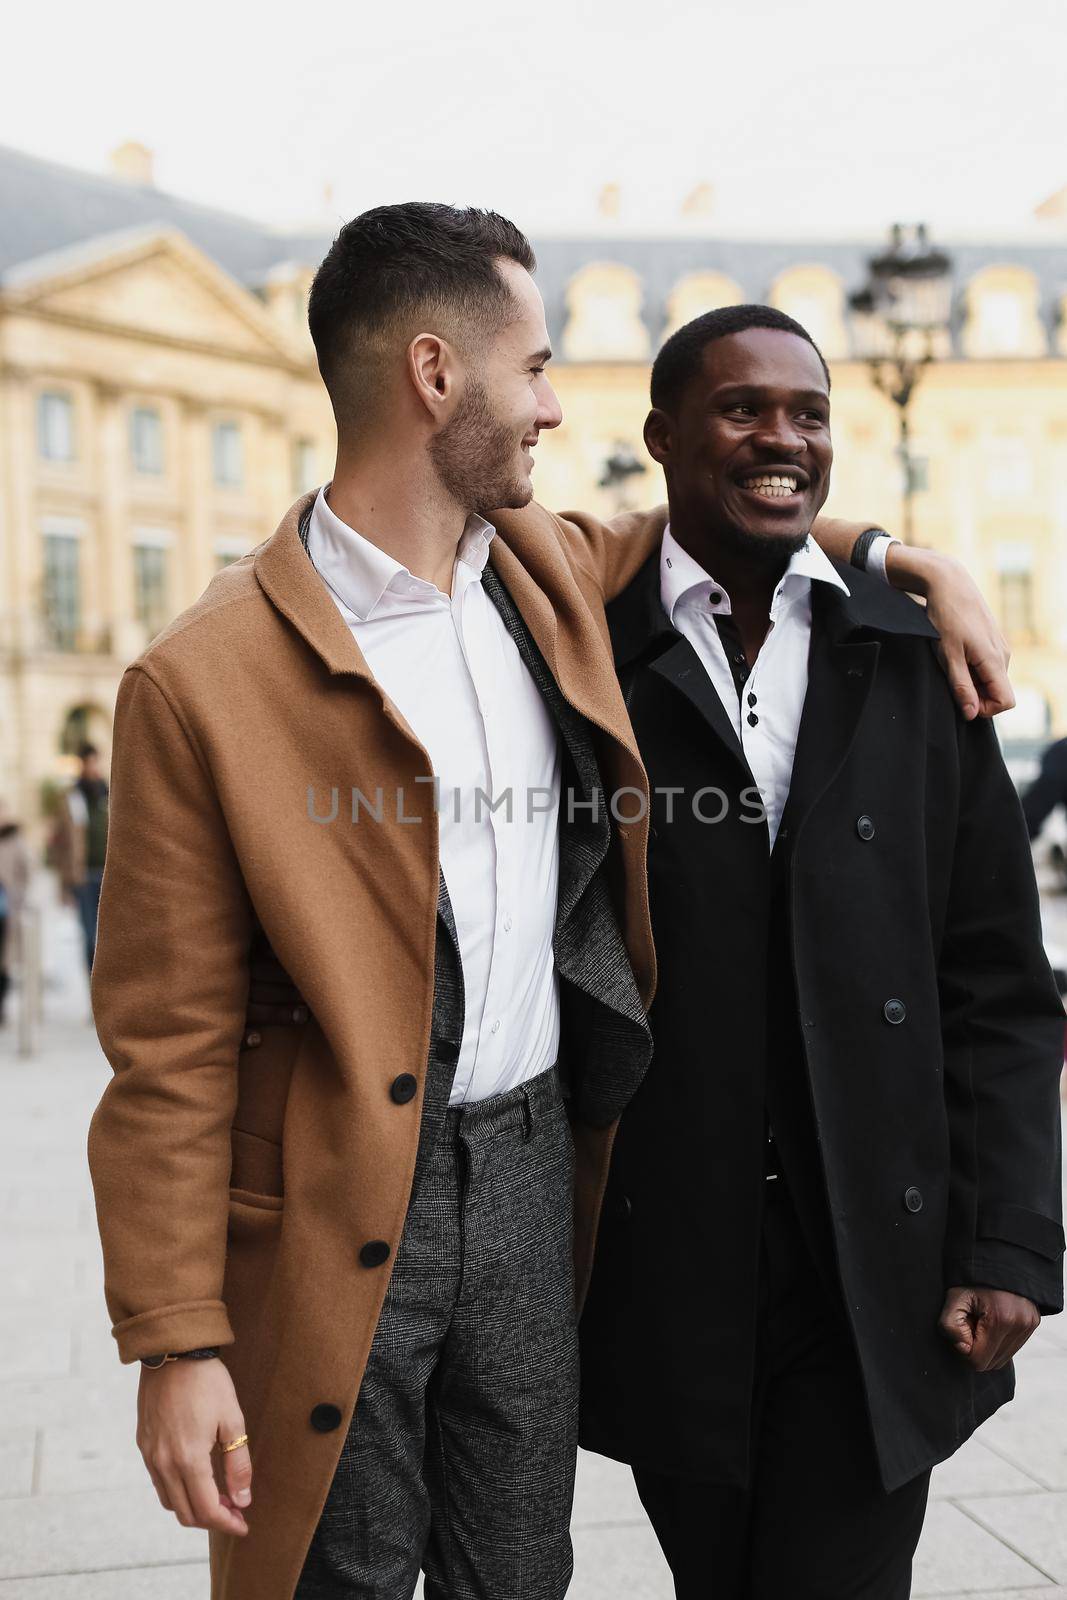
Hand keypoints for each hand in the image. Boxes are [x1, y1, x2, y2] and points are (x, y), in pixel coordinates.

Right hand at [137, 1358, 251, 1534]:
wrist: (172, 1352)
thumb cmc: (207, 1382)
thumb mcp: (232, 1419)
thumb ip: (238, 1464)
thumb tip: (242, 1500)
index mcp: (188, 1459)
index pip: (207, 1510)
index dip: (227, 1523)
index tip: (243, 1525)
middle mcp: (164, 1463)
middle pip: (185, 1513)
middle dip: (211, 1520)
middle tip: (234, 1512)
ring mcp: (150, 1455)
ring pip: (169, 1501)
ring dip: (193, 1507)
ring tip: (218, 1497)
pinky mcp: (143, 1444)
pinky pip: (159, 1482)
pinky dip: (177, 1491)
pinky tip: (196, 1478)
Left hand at [885, 546, 1013, 720]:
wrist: (949, 583)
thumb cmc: (945, 618)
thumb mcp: (948, 656)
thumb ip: (961, 686)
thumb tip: (971, 713)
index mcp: (995, 660)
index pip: (1005, 702)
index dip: (985, 709)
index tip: (962, 698)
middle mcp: (1004, 654)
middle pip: (998, 691)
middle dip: (976, 694)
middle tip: (951, 678)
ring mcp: (1000, 645)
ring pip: (992, 678)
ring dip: (973, 680)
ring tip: (952, 662)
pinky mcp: (993, 639)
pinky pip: (989, 665)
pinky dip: (974, 667)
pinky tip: (957, 653)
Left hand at [938, 1286, 1039, 1370]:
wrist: (997, 1257)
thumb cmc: (971, 1278)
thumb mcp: (954, 1297)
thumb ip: (950, 1325)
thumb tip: (963, 1348)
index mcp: (1000, 1319)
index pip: (978, 1361)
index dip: (964, 1348)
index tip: (962, 1327)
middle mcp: (1020, 1325)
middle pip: (991, 1363)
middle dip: (976, 1348)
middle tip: (971, 1323)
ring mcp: (1029, 1325)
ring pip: (1002, 1358)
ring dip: (988, 1346)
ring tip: (982, 1321)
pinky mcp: (1033, 1323)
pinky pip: (1012, 1348)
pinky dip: (999, 1341)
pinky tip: (993, 1321)